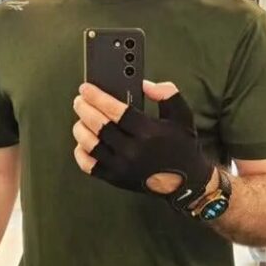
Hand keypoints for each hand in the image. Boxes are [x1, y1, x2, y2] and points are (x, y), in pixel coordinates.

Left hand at [72, 80, 214, 209]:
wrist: (186, 181)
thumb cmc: (183, 146)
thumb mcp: (182, 115)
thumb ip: (166, 93)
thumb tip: (144, 84)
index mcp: (148, 132)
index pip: (115, 111)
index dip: (97, 97)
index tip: (86, 89)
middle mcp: (133, 151)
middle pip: (99, 126)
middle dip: (84, 109)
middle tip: (79, 100)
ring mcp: (122, 167)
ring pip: (90, 144)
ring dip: (80, 128)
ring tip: (80, 118)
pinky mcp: (116, 179)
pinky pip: (89, 166)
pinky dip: (81, 152)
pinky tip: (82, 142)